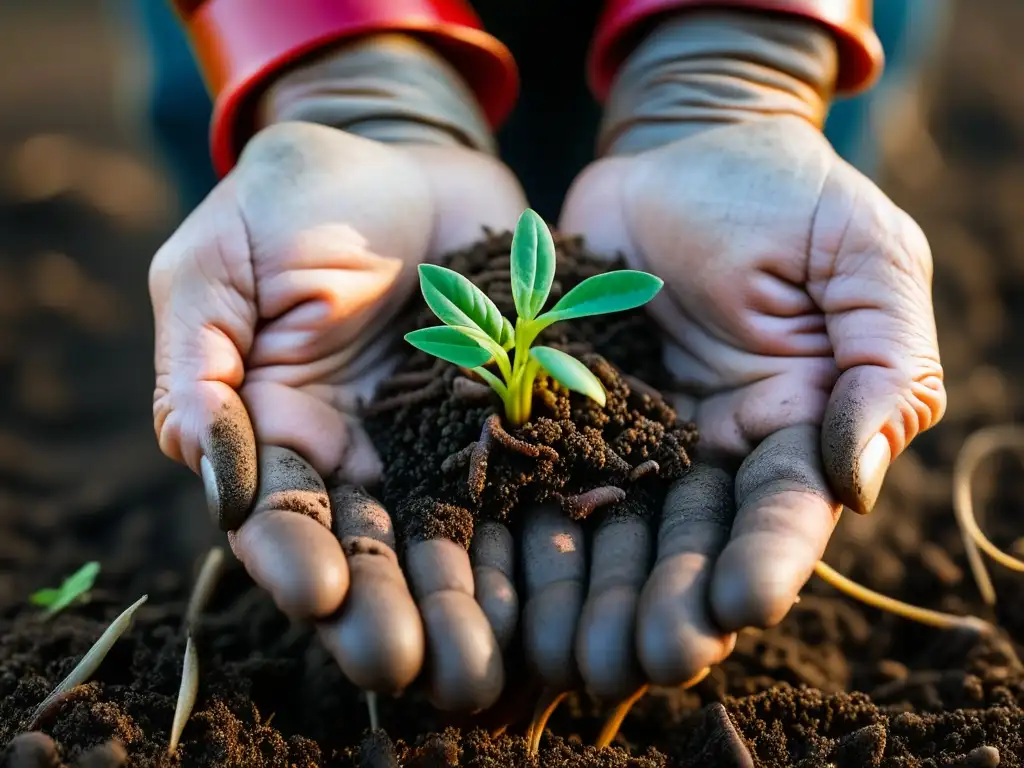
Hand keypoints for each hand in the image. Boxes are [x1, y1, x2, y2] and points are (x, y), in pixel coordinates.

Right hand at [149, 120, 526, 709]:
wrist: (408, 159)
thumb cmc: (295, 198)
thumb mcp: (219, 261)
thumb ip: (197, 357)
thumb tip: (192, 454)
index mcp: (273, 423)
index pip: (275, 512)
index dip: (291, 557)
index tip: (322, 595)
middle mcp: (354, 450)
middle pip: (363, 545)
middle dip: (379, 605)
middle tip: (404, 663)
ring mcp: (432, 439)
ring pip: (442, 532)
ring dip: (454, 595)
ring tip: (477, 655)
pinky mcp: (501, 415)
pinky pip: (516, 478)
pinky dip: (527, 527)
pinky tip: (546, 574)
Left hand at [556, 116, 944, 694]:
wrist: (682, 149)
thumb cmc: (785, 196)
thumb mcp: (863, 259)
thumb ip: (881, 363)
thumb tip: (854, 476)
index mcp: (795, 426)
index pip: (784, 511)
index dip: (765, 560)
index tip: (738, 604)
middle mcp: (711, 449)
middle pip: (690, 540)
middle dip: (669, 602)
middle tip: (640, 659)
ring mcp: (632, 433)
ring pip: (612, 523)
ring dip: (594, 586)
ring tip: (569, 646)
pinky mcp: (563, 405)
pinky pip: (542, 463)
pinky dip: (524, 514)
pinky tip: (501, 563)